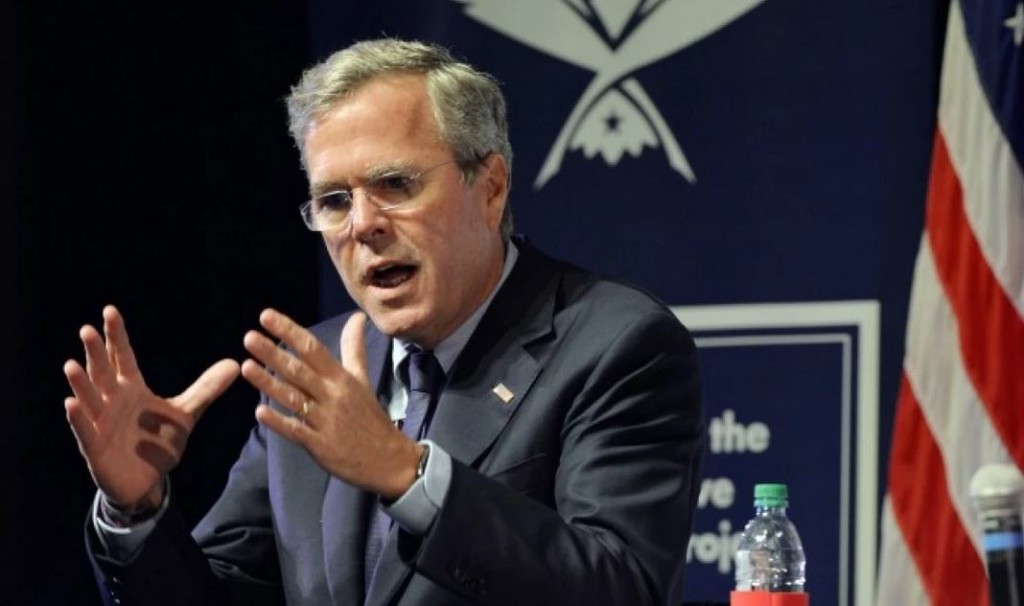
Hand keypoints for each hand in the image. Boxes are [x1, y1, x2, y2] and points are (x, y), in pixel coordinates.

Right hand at [63, 305, 238, 509]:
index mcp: (131, 388)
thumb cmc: (158, 442)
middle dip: (96, 353)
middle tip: (88, 329)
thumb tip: (235, 364)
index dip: (117, 336)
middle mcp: (112, 401)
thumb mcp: (186, 414)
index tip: (110, 311)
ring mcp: (101, 423)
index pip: (123, 357)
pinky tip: (70, 403)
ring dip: (80, 383)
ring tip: (71, 364)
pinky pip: (85, 431)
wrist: (147, 480)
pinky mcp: (95, 447)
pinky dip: (78, 418)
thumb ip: (206, 389)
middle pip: (103, 372)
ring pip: (89, 399)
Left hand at [241, 309, 421, 499]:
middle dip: (274, 353)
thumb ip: (354, 348)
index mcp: (341, 378)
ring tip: (246, 366)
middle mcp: (332, 396)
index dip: (290, 331)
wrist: (388, 459)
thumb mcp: (363, 379)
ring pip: (294, 398)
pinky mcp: (319, 445)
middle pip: (299, 370)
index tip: (267, 316)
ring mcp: (325, 421)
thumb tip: (357, 317)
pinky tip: (259, 412)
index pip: (313, 349)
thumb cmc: (370, 416)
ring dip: (269, 383)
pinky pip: (296, 431)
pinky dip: (278, 422)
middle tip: (249, 337)